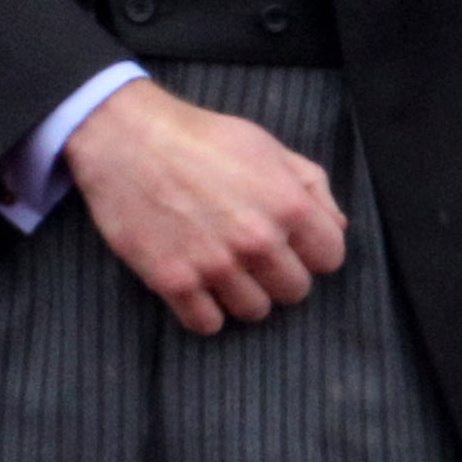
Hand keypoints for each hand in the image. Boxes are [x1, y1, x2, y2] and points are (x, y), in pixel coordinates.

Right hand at [61, 78, 346, 334]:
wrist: (125, 136)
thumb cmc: (197, 136)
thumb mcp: (264, 145)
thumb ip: (310, 184)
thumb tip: (336, 226)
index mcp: (287, 204)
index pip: (331, 259)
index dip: (311, 250)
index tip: (289, 243)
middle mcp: (257, 239)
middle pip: (294, 292)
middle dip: (277, 274)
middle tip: (251, 254)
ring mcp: (215, 264)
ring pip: (254, 312)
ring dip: (241, 294)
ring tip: (221, 266)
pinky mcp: (174, 280)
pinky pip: (207, 324)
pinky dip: (203, 310)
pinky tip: (196, 284)